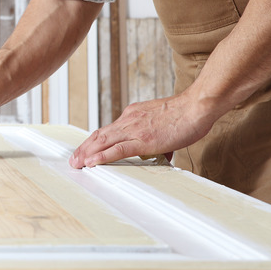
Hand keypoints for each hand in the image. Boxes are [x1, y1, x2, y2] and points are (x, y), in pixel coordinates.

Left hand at [69, 93, 215, 167]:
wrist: (197, 106)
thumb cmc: (186, 114)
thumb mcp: (163, 122)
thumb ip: (157, 135)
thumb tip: (161, 151)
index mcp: (133, 114)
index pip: (108, 129)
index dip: (94, 141)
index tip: (86, 149)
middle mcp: (129, 120)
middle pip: (100, 135)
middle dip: (84, 148)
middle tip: (73, 160)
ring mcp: (135, 129)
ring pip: (104, 142)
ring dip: (87, 154)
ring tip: (77, 164)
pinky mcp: (143, 140)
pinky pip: (118, 150)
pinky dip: (103, 156)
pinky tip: (92, 163)